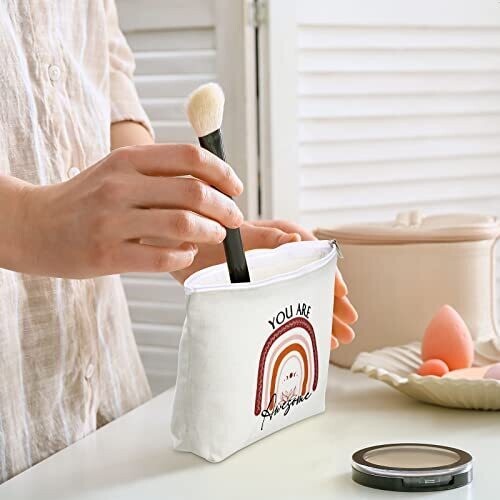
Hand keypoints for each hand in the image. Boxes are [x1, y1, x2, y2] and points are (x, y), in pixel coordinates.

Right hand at [16, 144, 243, 277]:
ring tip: (215, 236)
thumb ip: (159, 172)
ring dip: (210, 232)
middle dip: (225, 208)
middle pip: (194, 192)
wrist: (33, 225)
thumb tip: (212, 182)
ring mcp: (111, 221)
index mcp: (127, 159)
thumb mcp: (117, 171)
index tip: (236, 188)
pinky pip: (163, 256)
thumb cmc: (86, 199)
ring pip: (183, 224)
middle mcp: (120, 186)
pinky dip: (184, 255)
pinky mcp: (106, 254)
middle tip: (234, 219)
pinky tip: (186, 253)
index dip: (222, 172)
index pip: (189, 157)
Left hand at [172, 219, 357, 349]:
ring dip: (320, 316)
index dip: (328, 277)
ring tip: (338, 338)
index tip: (340, 295)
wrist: (183, 250)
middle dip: (331, 303)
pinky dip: (298, 322)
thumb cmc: (211, 237)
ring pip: (302, 297)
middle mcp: (280, 259)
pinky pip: (284, 307)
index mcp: (282, 238)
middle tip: (348, 324)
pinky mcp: (259, 291)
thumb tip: (298, 240)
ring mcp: (270, 277)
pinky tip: (310, 337)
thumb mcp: (243, 235)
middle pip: (313, 281)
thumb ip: (270, 237)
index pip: (315, 259)